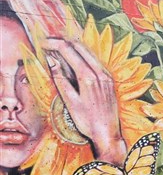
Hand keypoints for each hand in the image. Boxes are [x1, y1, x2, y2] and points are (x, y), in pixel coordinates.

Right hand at [41, 38, 124, 162]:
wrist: (108, 133)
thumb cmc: (87, 121)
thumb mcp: (70, 101)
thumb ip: (60, 79)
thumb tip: (51, 60)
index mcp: (89, 77)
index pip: (68, 50)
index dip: (53, 44)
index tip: (41, 44)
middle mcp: (100, 72)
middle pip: (79, 46)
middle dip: (62, 41)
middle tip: (47, 42)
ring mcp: (107, 75)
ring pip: (88, 51)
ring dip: (72, 46)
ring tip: (57, 47)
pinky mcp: (109, 79)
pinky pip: (95, 60)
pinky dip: (82, 55)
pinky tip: (74, 57)